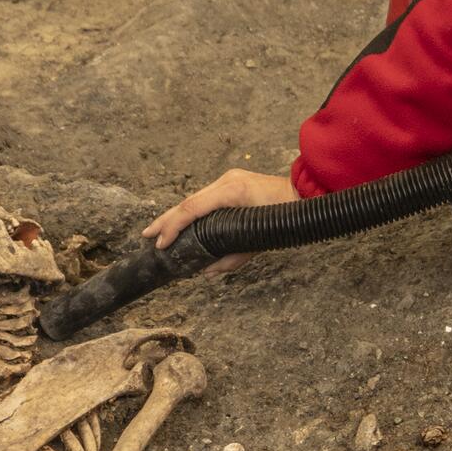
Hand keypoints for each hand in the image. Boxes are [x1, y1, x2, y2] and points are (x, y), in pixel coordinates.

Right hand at [142, 168, 298, 275]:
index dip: (173, 227)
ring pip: (194, 199)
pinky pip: (205, 198)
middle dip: (166, 220)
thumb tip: (206, 271)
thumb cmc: (286, 215)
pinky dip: (191, 211)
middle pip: (187, 201)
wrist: (305, 193)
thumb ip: (232, 257)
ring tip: (158, 231)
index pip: (192, 209)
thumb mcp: (260, 241)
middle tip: (147, 236)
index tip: (160, 243)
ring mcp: (229, 180)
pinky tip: (181, 221)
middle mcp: (226, 182)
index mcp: (231, 192)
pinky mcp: (232, 182)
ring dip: (176, 215)